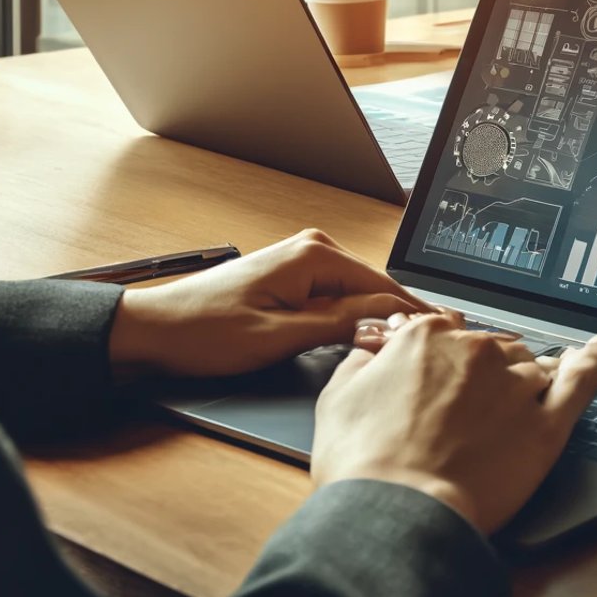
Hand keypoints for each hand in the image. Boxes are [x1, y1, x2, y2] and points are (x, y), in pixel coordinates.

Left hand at [106, 229, 426, 379]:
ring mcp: (302, 261)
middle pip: (374, 287)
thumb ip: (339, 323)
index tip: (443, 336)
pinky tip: (368, 337)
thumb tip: (387, 317)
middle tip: (432, 348)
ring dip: (378, 318)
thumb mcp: (280, 337)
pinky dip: (354, 315)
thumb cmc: (203, 332)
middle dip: (400, 316)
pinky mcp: (292, 276)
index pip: (383, 286)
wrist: (153, 331)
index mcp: (313, 255)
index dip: (414, 315)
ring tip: (406, 348)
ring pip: (357, 293)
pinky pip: (337, 296)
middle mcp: (311, 248)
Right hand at [314, 311, 596, 533]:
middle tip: (465, 407)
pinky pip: (581, 382)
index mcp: (426, 338)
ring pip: (532, 365)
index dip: (441, 355)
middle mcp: (477, 351)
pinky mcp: (546, 426)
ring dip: (527, 374)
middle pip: (491, 349)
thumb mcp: (337, 400)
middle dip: (481, 371)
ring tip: (521, 392)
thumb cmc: (364, 466)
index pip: (445, 330)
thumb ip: (361, 366)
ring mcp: (516, 386)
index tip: (439, 371)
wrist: (396, 512)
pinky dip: (593, 361)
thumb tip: (371, 355)